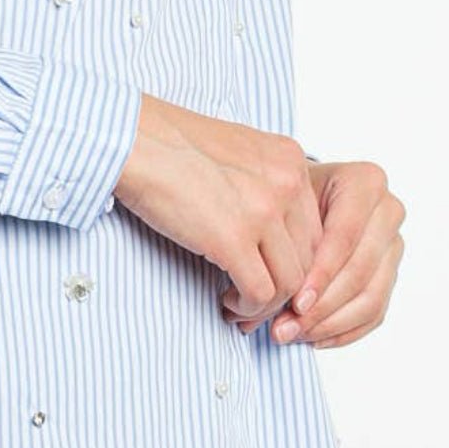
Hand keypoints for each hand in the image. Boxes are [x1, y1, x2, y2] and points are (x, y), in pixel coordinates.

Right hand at [113, 95, 323, 314]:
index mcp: (290, 159)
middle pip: (308, 258)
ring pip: (290, 282)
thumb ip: (263, 184)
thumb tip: (269, 233)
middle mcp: (286, 182)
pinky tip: (226, 302)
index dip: (295, 261)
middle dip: (285, 289)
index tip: (272, 276)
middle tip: (256, 302)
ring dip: (265, 304)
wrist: (133, 139)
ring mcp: (263, 210)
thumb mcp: (237, 152)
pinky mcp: (233, 238)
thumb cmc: (170, 144)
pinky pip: (260, 293)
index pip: (315, 228)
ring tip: (237, 305)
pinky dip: (247, 308)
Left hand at [221, 160, 405, 349]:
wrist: (302, 194)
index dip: (321, 274)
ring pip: (370, 298)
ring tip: (290, 334)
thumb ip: (279, 233)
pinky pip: (374, 313)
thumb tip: (263, 294)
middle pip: (359, 272)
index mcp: (366, 182)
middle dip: (320, 307)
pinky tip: (310, 337)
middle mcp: (388, 211)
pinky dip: (341, 331)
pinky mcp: (391, 274)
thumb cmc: (287, 193)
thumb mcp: (281, 198)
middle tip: (284, 327)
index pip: (345, 237)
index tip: (293, 302)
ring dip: (327, 324)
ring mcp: (393, 244)